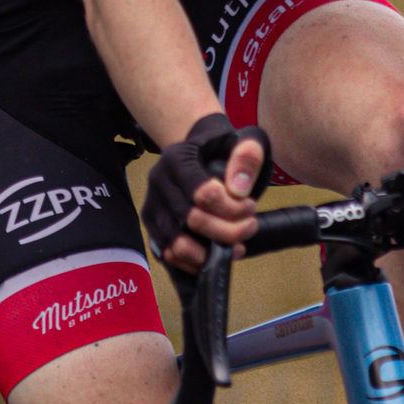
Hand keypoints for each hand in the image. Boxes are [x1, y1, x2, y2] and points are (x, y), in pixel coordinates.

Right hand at [142, 121, 272, 274]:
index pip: (204, 194)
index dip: (233, 207)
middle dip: (229, 230)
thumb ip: (247, 157)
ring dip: (213, 252)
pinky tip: (219, 253)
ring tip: (237, 245)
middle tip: (250, 225)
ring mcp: (152, 209)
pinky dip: (199, 263)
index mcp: (177, 159)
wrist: (194, 152)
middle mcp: (158, 184)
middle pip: (192, 221)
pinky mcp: (154, 230)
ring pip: (178, 246)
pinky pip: (172, 258)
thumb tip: (239, 190)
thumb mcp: (241, 141)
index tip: (250, 206)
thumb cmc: (219, 149)